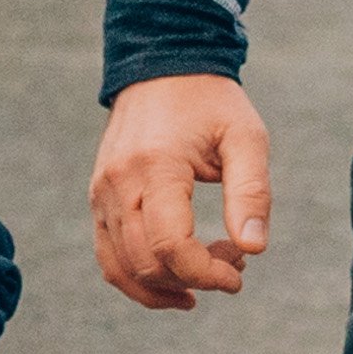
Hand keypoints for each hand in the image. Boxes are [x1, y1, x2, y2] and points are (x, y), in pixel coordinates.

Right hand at [89, 73, 271, 307]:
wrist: (162, 67)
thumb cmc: (211, 103)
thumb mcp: (246, 138)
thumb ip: (252, 192)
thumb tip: (254, 249)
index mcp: (157, 165)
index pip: (172, 246)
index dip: (207, 273)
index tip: (239, 274)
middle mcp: (119, 183)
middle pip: (147, 262)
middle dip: (195, 278)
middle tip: (233, 261)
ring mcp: (102, 193)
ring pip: (122, 269)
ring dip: (167, 286)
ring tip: (208, 273)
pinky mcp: (98, 200)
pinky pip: (109, 258)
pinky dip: (139, 280)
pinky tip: (176, 284)